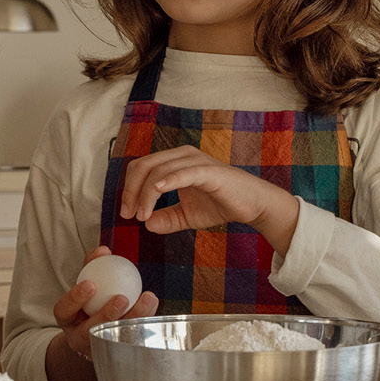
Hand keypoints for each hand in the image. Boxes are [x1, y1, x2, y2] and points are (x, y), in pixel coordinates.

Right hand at [43, 245, 158, 380]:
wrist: (92, 335)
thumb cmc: (89, 302)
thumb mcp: (86, 284)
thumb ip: (92, 266)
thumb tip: (103, 250)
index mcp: (67, 319)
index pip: (63, 310)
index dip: (75, 298)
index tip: (90, 283)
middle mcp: (78, 337)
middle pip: (89, 331)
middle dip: (106, 314)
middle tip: (122, 297)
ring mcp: (97, 348)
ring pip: (114, 338)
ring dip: (133, 319)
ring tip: (148, 299)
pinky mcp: (116, 353)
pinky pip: (131, 340)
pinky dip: (143, 324)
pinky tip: (153, 306)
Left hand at [119, 147, 299, 256]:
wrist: (252, 204)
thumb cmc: (220, 204)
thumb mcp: (187, 215)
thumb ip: (167, 218)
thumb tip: (147, 224)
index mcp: (174, 161)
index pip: (141, 167)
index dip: (129, 189)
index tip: (128, 213)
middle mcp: (182, 155)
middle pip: (144, 166)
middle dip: (131, 191)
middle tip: (130, 215)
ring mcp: (196, 161)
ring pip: (159, 171)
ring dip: (146, 194)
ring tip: (143, 215)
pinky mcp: (209, 172)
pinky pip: (184, 172)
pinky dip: (168, 181)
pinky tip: (158, 191)